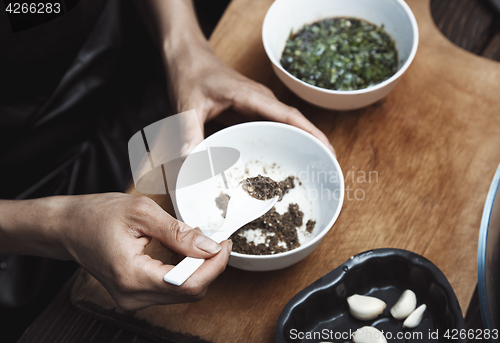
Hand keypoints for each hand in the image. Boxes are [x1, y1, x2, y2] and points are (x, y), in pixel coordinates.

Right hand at [56, 193, 230, 309]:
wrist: (69, 227)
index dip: (215, 266)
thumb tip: (210, 247)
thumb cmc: (97, 215)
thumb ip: (179, 233)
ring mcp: (133, 299)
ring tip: (198, 243)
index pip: (188, 285)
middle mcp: (132, 296)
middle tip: (217, 240)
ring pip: (182, 292)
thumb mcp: (142, 213)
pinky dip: (184, 272)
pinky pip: (170, 289)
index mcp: (132, 276)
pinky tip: (184, 252)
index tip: (226, 244)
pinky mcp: (135, 295)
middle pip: (189, 292)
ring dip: (198, 269)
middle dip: (209, 266)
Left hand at [164, 44, 335, 154]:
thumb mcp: (186, 106)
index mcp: (251, 97)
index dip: (311, 133)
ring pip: (285, 127)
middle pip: (294, 123)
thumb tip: (190, 162)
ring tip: (312, 170)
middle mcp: (260, 101)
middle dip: (313, 143)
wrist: (187, 56)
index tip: (327, 150)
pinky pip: (271, 128)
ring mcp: (257, 106)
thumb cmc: (190, 74)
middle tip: (326, 169)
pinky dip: (282, 142)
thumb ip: (189, 133)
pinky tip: (282, 160)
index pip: (289, 116)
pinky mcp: (251, 112)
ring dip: (300, 144)